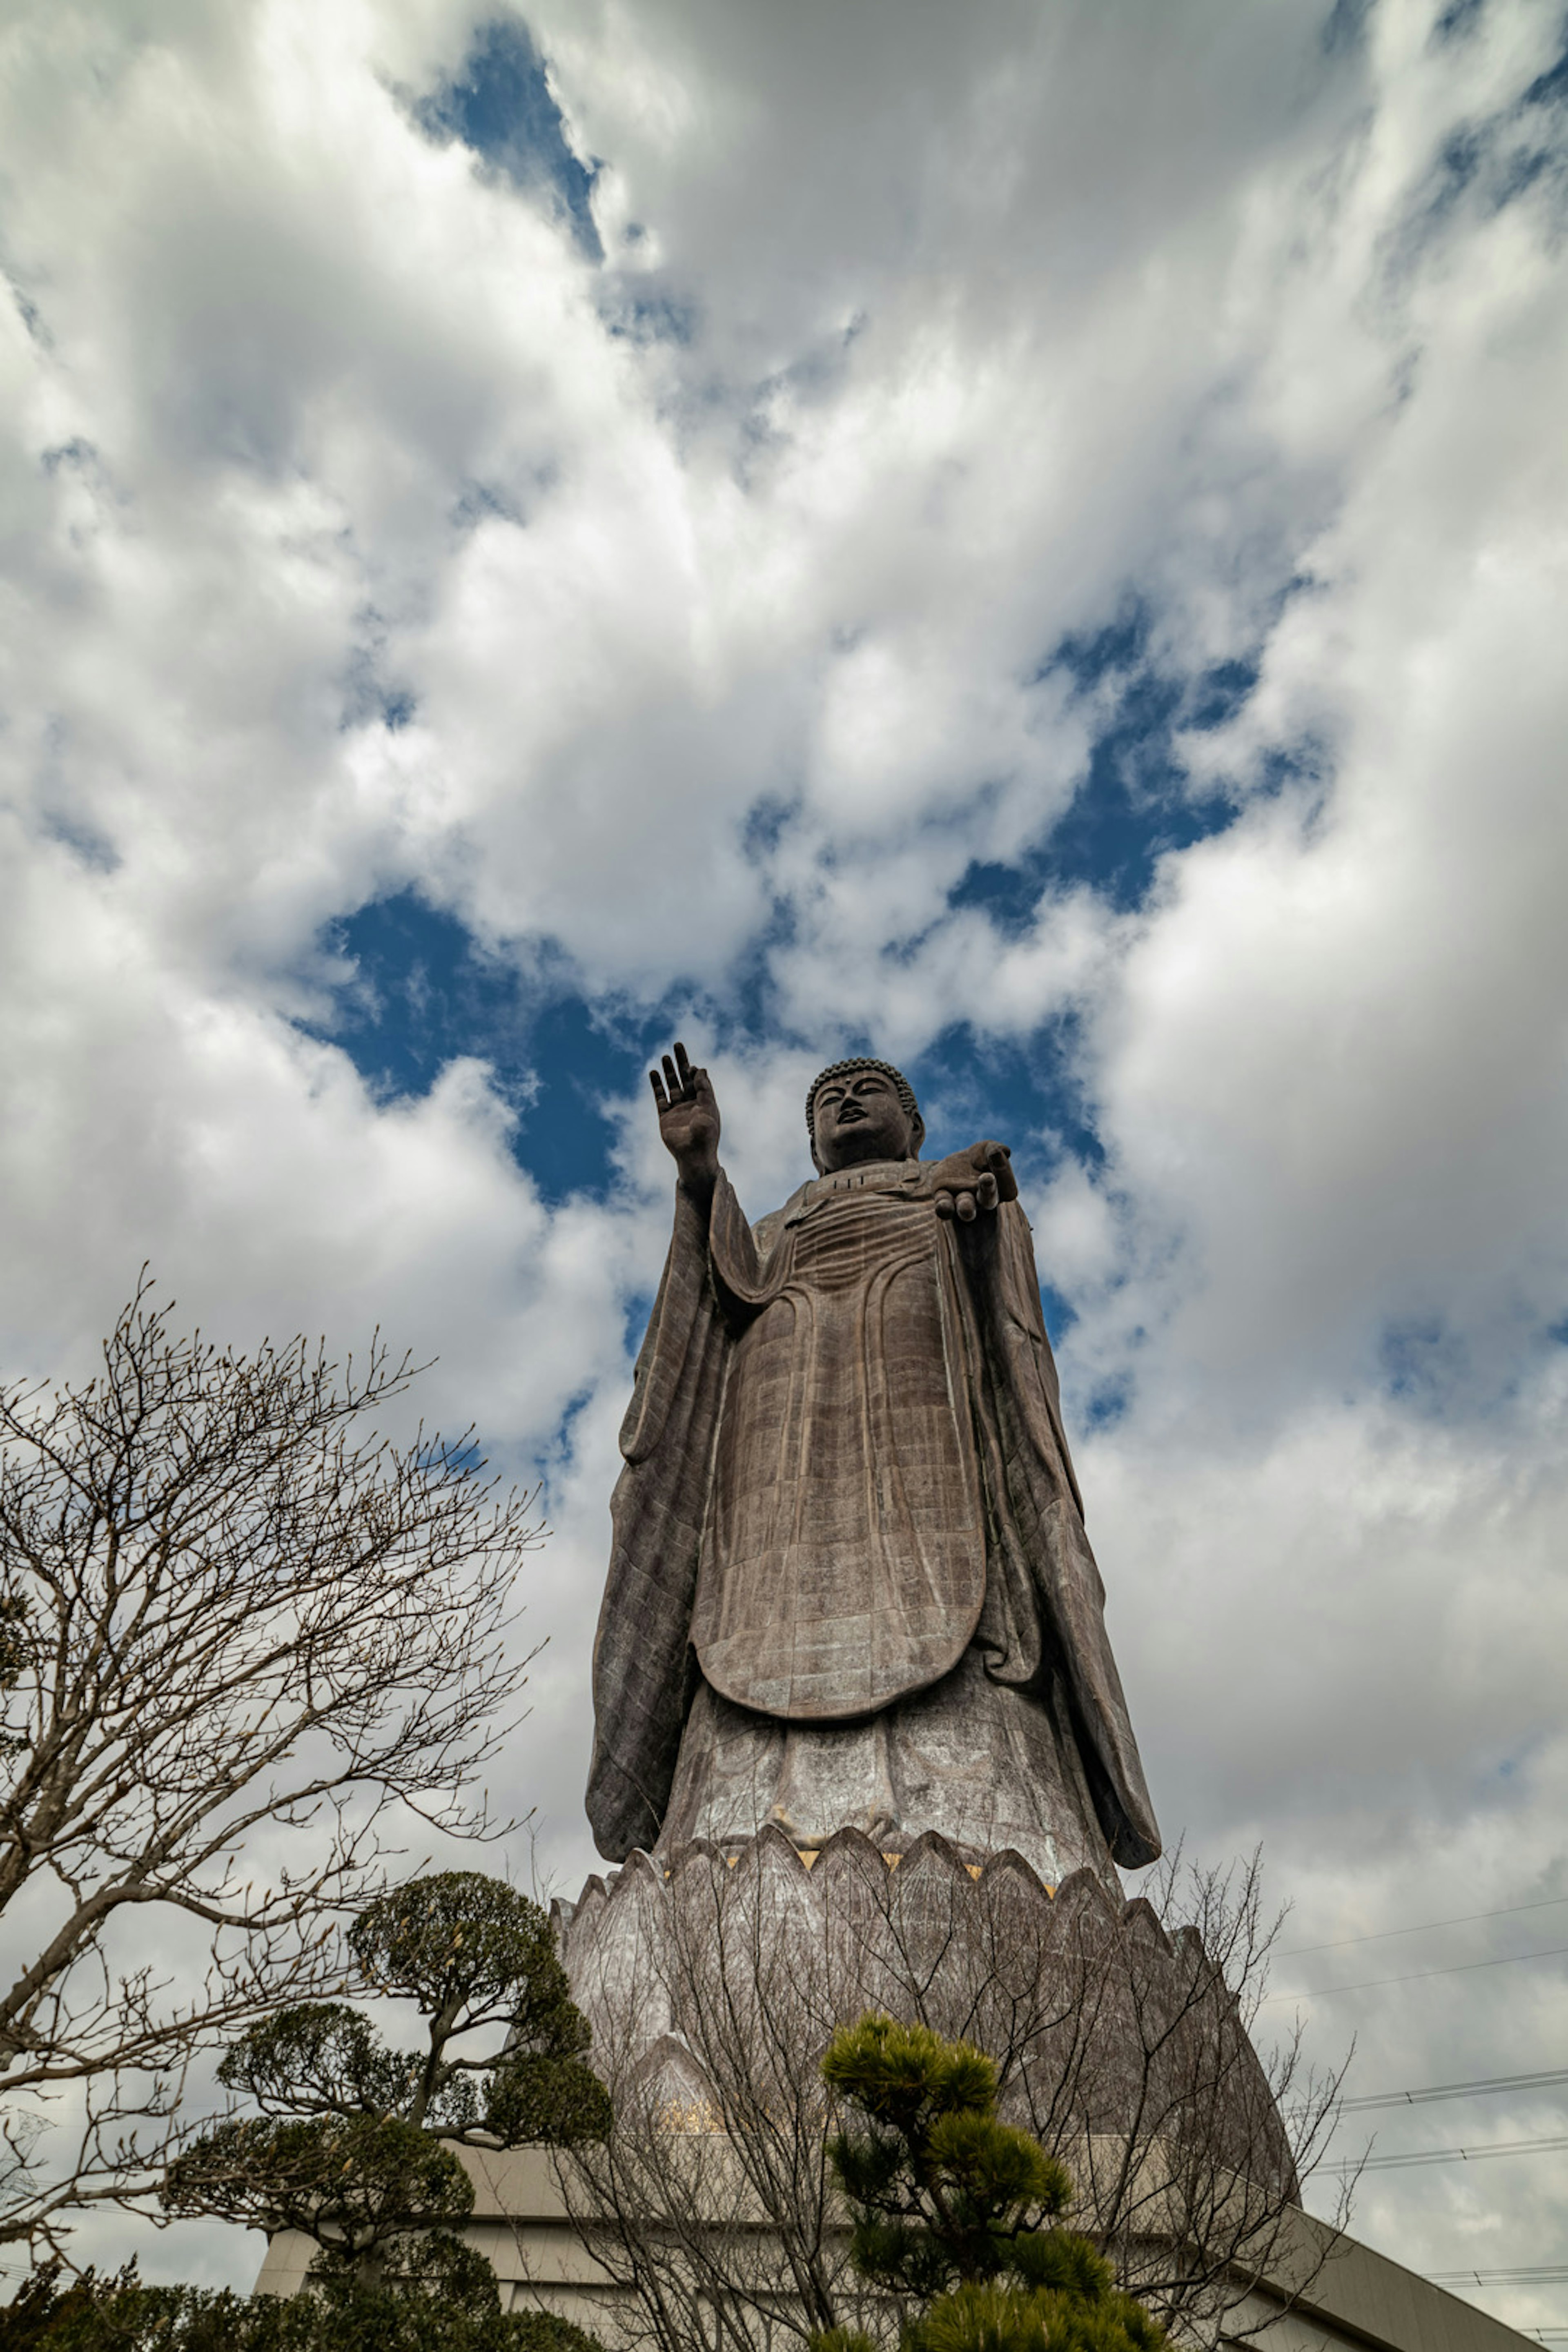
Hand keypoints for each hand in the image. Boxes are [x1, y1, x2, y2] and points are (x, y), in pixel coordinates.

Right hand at [649, 1041, 719, 1190]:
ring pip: (672, 1085)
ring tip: (664, 1057)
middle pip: (684, 1078)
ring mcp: (677, 1110)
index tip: (691, 1064)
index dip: (694, 1071)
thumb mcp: (709, 1110)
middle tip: (677, 1045)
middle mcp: (690, 1104)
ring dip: (668, 1071)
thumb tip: (701, 1069)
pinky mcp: (665, 1117)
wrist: (693, 1157)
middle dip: (681, 1062)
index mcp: (704, 1102)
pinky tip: (653, 1073)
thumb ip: (705, 1089)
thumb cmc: (706, 1136)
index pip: (698, 1080)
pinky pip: (660, 1098)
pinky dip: (656, 1085)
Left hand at [925, 1140, 1016, 1224]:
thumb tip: (1004, 1151)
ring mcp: (963, 1201)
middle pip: (988, 1200)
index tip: (996, 1152)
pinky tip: (943, 1206)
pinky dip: (945, 1207)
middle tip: (987, 1178)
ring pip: (966, 1208)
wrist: (953, 1166)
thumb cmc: (978, 1159)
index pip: (1007, 1186)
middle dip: (988, 1190)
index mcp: (1000, 1190)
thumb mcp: (987, 1149)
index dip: (1003, 1169)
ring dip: (966, 1209)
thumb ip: (996, 1149)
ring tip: (966, 1209)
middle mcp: (983, 1200)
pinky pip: (945, 1207)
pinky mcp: (944, 1198)